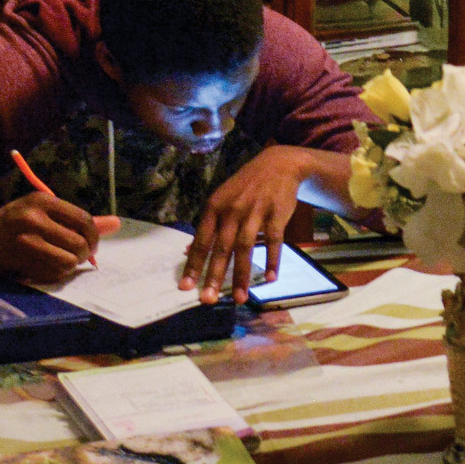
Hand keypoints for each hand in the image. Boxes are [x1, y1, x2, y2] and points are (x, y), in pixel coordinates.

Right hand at [0, 192, 115, 283]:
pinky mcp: (20, 258)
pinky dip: (58, 273)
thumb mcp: (44, 211)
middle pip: (79, 242)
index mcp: (43, 200)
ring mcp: (26, 239)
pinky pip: (53, 272)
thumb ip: (78, 219)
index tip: (91, 244)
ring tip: (64, 261)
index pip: (84, 220)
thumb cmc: (16, 222)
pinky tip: (49, 266)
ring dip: (71, 265)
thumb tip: (116, 224)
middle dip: (85, 254)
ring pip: (68, 260)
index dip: (94, 236)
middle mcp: (34, 217)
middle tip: (79, 256)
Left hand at [179, 146, 313, 304]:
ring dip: (241, 275)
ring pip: (245, 248)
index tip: (186, 287)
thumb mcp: (222, 200)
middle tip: (207, 299)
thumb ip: (208, 227)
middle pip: (221, 247)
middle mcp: (232, 210)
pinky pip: (273, 241)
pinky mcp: (276, 214)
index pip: (202, 241)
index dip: (194, 265)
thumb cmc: (246, 187)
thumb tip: (188, 252)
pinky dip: (272, 260)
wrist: (278, 164)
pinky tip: (270, 278)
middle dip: (214, 275)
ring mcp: (255, 211)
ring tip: (239, 298)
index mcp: (215, 207)